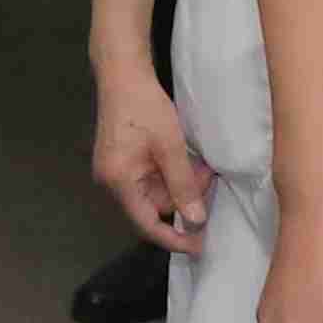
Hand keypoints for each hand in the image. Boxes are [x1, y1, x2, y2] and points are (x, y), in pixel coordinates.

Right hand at [92, 75, 210, 253]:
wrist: (122, 74)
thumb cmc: (143, 106)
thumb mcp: (170, 146)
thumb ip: (183, 185)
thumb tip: (196, 220)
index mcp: (119, 182)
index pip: (147, 225)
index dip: (174, 239)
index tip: (199, 247)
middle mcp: (112, 182)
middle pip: (154, 206)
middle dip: (185, 197)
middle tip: (210, 179)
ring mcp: (116, 171)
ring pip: (156, 191)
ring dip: (181, 182)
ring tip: (202, 165)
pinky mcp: (123, 161)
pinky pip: (151, 177)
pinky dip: (172, 172)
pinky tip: (188, 160)